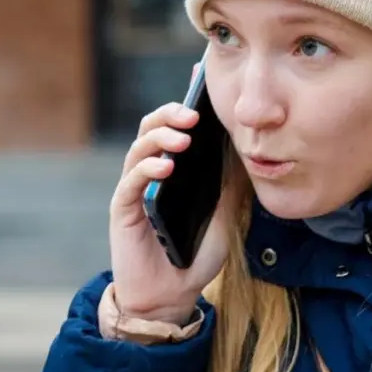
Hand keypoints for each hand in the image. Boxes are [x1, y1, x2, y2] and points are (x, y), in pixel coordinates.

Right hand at [108, 63, 231, 324]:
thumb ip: (231, 180)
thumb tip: (246, 145)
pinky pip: (131, 181)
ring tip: (184, 137)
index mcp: (175, 168)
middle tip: (194, 112)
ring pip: (139, 148)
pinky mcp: (124, 210)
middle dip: (171, 113)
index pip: (176, 125)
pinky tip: (166, 168)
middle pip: (152, 127)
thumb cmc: (197, 251)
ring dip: (160, 136)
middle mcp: (151, 172)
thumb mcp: (226, 211)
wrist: (174, 294)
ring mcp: (136, 189)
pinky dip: (148, 169)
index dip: (185, 100)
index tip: (199, 78)